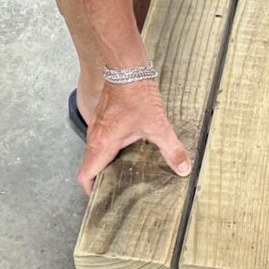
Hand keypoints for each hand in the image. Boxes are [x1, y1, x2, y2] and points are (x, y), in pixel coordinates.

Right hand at [76, 80, 191, 194]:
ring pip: (95, 152)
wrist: (126, 68)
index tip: (101, 200)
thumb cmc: (135, 94)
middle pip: (90, 166)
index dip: (90, 190)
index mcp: (102, 144)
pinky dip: (110, 150)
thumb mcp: (157, 125)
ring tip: (124, 174)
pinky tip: (128, 150)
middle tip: (116, 190)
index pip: (85, 175)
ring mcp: (98, 127)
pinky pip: (102, 140)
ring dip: (105, 164)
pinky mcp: (104, 118)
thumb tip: (183, 168)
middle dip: (100, 180)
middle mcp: (95, 137)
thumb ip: (171, 149)